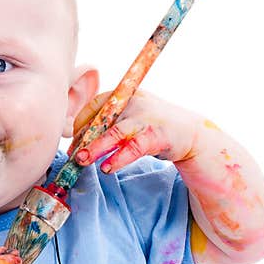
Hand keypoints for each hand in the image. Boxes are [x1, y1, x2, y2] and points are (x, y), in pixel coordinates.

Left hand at [73, 89, 200, 172]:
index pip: (94, 106)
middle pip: (101, 119)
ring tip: (82, 160)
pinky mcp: (155, 135)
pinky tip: (107, 168)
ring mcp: (144, 118)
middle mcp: (133, 103)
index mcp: (123, 95)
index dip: (80, 124)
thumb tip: (78, 140)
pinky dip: (118, 158)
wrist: (190, 132)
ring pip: (115, 133)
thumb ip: (108, 123)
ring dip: (96, 148)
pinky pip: (133, 148)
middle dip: (84, 138)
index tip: (73, 141)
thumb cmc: (152, 125)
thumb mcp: (129, 117)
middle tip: (72, 154)